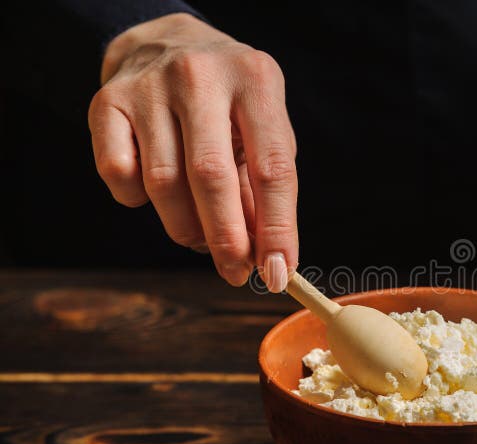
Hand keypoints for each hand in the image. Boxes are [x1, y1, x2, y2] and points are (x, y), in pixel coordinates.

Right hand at [89, 13, 296, 290]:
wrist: (167, 43)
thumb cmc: (229, 102)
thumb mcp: (261, 127)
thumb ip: (263, 186)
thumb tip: (264, 255)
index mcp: (255, 80)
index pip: (272, 168)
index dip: (276, 228)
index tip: (277, 272)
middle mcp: (200, 77)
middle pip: (211, 177)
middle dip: (226, 239)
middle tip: (235, 273)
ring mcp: (148, 87)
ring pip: (162, 184)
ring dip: (186, 228)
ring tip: (202, 238)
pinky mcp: (106, 102)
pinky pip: (119, 175)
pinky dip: (138, 201)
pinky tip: (156, 194)